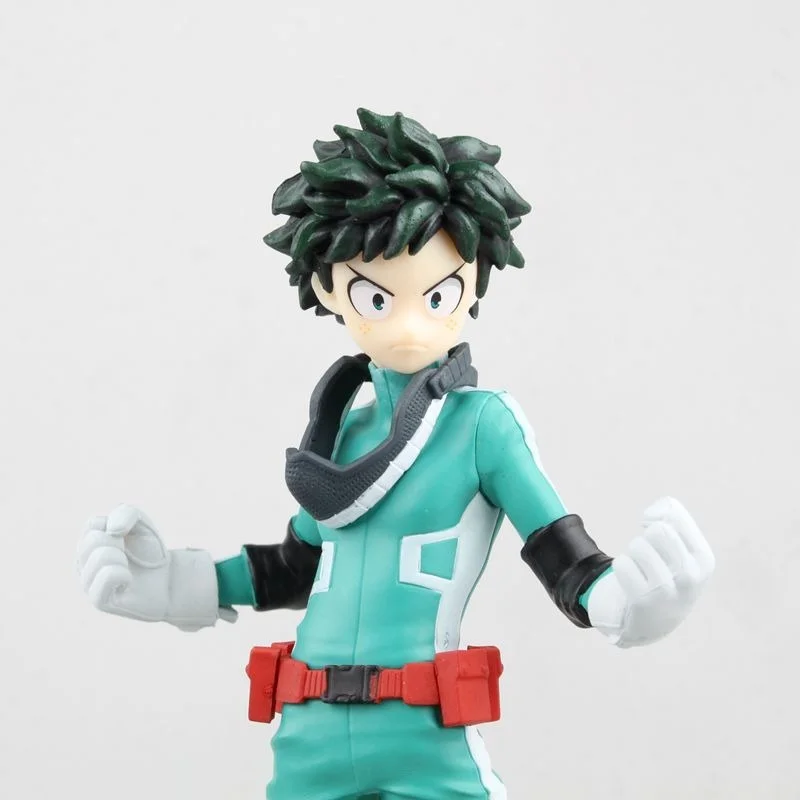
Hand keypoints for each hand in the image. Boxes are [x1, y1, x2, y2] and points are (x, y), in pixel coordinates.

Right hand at [76, 504, 233, 630]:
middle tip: (129, 555)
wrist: (168, 580)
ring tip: (128, 568)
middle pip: (93, 540)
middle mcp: (81, 565)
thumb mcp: (140, 522)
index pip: (92, 524)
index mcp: (86, 544)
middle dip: (119, 542)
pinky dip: (124, 574)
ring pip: (101, 557)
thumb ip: (125, 513)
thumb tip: (112, 530)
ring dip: (123, 558)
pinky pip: (109, 576)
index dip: (118, 526)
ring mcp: (87, 584)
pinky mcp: (99, 601)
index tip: (128, 537)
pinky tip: (128, 581)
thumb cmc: (149, 551)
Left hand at [586, 496, 714, 646]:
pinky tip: (631, 579)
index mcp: (704, 559)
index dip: (656, 514)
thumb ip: (670, 517)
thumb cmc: (667, 571)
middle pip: (658, 531)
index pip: (674, 516)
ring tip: (641, 568)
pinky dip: (621, 566)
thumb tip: (653, 513)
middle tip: (649, 553)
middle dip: (646, 537)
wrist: (656, 619)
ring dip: (633, 553)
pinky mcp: (642, 601)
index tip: (651, 525)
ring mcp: (668, 591)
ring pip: (638, 546)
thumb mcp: (680, 547)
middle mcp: (691, 576)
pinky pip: (622, 564)